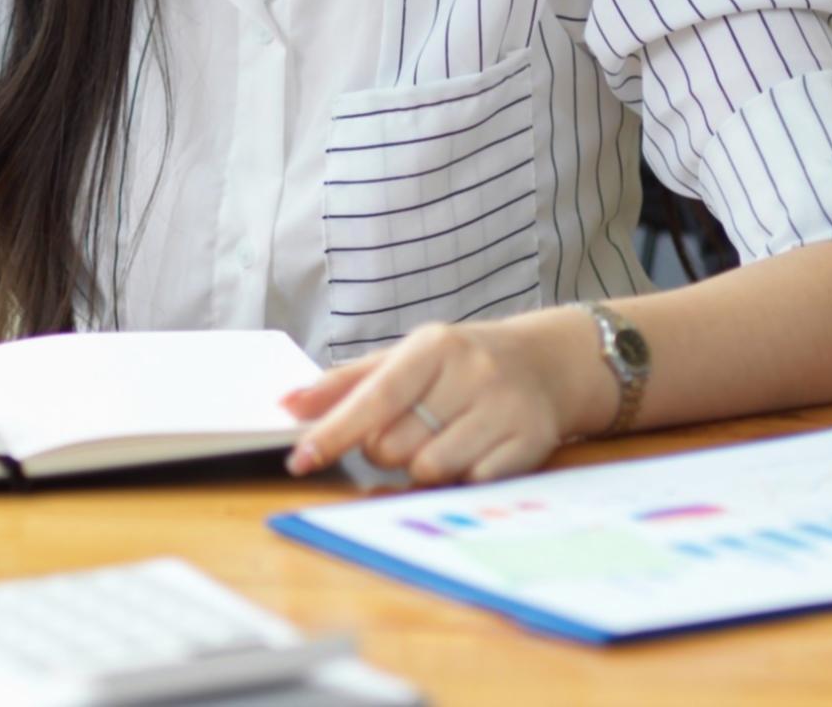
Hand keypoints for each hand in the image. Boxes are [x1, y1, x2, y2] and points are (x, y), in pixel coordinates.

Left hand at [279, 316, 597, 485]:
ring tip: (441, 440)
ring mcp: (504, 408)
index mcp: (434, 346)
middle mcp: (472, 373)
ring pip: (430, 470)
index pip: (374, 397)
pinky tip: (473, 452)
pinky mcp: (531, 442)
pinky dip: (461, 478)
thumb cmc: (459, 364)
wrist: (545, 364)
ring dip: (423, 468)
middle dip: (387, 450)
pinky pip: (471, 484)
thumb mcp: (403, 358)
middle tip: (408, 430)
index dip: (334, 432)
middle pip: (395, 445)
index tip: (300, 460)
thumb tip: (286, 404)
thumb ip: (344, 383)